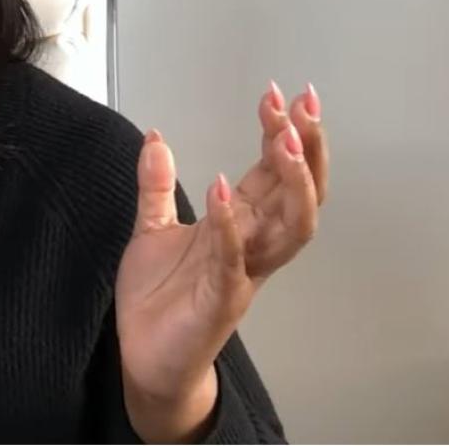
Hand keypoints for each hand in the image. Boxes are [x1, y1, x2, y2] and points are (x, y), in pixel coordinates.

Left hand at [115, 82, 328, 440]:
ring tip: (281, 142)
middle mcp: (252, 245)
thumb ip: (156, 184)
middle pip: (297, 193)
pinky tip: (221, 190)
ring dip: (289, 184)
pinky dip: (229, 224)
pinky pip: (233, 259)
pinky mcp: (221, 299)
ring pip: (289, 228)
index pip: (273, 172)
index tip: (277, 93)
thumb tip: (156, 136)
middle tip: (302, 105)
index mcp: (239, 224)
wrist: (144, 356)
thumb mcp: (152, 228)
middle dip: (305, 148)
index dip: (280, 132)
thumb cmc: (160, 299)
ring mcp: (242, 273)